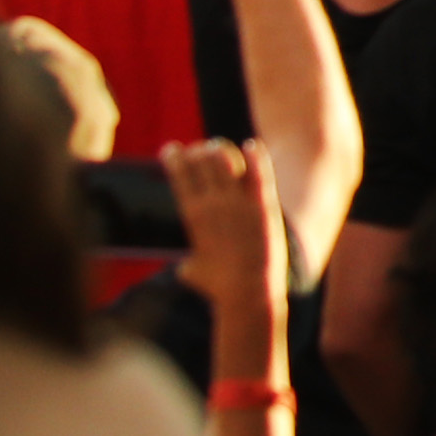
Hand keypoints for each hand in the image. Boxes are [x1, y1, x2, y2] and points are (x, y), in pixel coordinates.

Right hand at [167, 139, 278, 323]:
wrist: (248, 289)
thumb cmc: (217, 284)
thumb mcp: (191, 269)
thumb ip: (188, 260)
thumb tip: (186, 265)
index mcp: (192, 215)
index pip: (179, 176)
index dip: (174, 158)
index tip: (170, 149)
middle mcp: (214, 204)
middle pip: (202, 163)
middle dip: (197, 151)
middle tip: (196, 148)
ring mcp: (240, 203)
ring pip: (227, 162)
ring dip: (220, 150)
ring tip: (217, 146)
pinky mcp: (264, 206)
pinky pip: (259, 174)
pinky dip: (256, 157)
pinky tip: (252, 145)